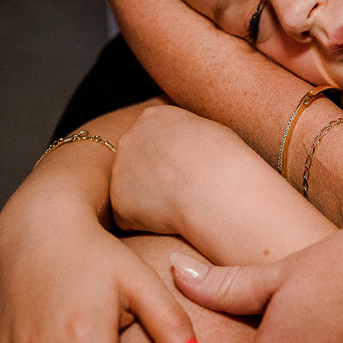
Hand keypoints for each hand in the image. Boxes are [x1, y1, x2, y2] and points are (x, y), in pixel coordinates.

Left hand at [108, 105, 266, 236]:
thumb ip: (184, 138)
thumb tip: (186, 149)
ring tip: (179, 205)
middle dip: (152, 178)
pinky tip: (170, 219)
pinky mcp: (118, 203)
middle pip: (136, 163)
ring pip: (132, 193)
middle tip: (181, 191)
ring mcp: (120, 171)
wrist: (217, 187)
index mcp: (152, 118)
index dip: (169, 159)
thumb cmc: (224, 160)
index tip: (186, 171)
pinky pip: (131, 219)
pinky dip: (147, 224)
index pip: (152, 140)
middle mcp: (129, 140)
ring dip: (149, 202)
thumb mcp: (208, 132)